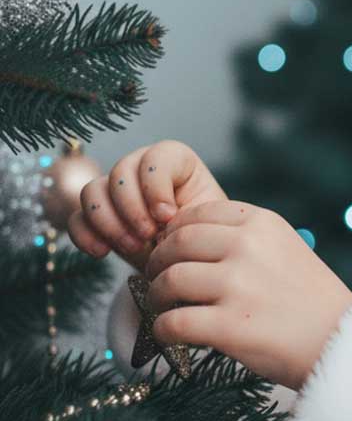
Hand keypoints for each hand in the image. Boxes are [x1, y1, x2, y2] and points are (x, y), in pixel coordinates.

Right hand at [67, 140, 227, 273]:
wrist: (188, 263)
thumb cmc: (203, 237)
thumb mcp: (206, 222)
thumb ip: (189, 213)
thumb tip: (163, 218)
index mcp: (176, 162)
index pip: (156, 157)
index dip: (156, 186)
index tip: (168, 216)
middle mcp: (141, 169)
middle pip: (120, 172)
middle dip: (132, 208)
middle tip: (148, 236)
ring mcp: (115, 191)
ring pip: (92, 191)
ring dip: (109, 222)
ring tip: (133, 247)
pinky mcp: (97, 217)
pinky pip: (76, 218)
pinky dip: (85, 235)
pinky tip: (102, 252)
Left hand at [142, 199, 351, 390]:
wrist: (343, 342)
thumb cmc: (313, 301)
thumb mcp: (287, 249)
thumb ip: (246, 239)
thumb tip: (185, 241)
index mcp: (263, 223)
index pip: (198, 214)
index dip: (175, 233)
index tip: (172, 251)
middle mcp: (248, 247)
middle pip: (176, 244)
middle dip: (158, 263)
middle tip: (157, 280)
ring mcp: (238, 286)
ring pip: (169, 281)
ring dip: (157, 297)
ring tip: (164, 308)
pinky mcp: (229, 326)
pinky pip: (172, 323)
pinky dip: (163, 330)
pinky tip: (170, 335)